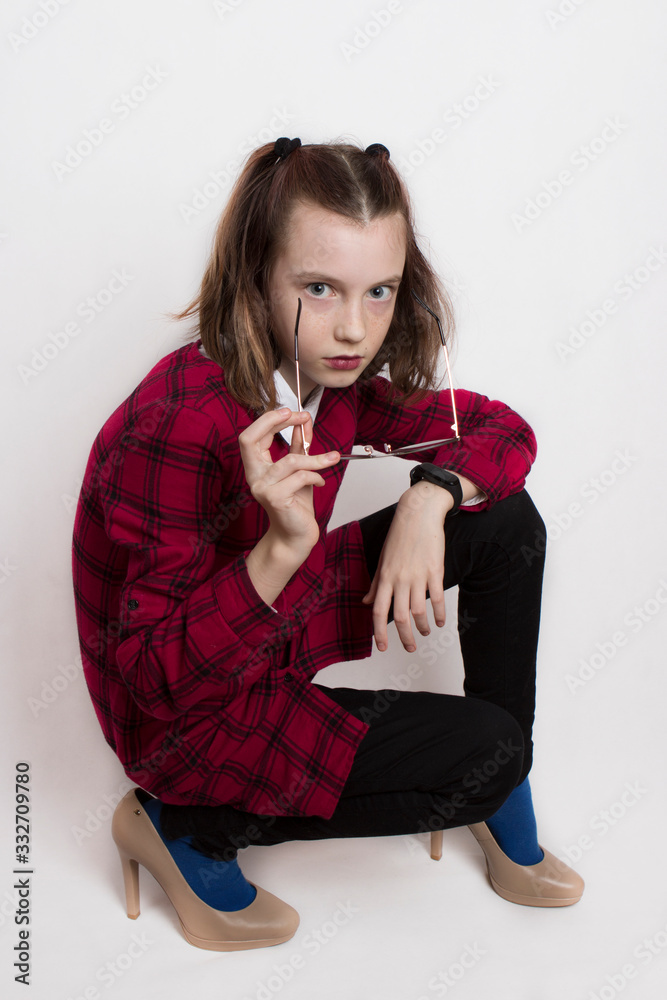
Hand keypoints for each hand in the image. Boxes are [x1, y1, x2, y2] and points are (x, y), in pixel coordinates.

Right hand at [238, 407, 338, 551]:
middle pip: (249, 439)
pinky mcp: (275, 498)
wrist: (296, 536)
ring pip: (290, 461)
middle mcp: (253, 476)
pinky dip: (316, 475)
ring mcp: (261, 488)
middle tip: (302, 417)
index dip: (269, 419)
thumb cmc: (296, 505)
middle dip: (276, 422)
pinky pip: (300, 477)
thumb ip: (300, 447)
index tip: (293, 413)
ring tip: (331, 458)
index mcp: (255, 467)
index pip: (250, 435)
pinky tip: (321, 481)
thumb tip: (305, 422)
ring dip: (315, 458)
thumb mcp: (299, 470)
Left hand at [361, 487, 448, 652]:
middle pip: (399, 617)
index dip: (379, 632)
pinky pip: (437, 598)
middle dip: (405, 637)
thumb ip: (376, 584)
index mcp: (384, 577)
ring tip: (425, 633)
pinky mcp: (435, 570)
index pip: (378, 611)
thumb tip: (366, 602)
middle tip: (409, 648)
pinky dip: (439, 614)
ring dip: (422, 627)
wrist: (418, 514)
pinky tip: (439, 622)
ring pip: (419, 611)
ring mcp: (418, 575)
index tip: (382, 647)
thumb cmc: (399, 536)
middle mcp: (400, 579)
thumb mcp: (382, 560)